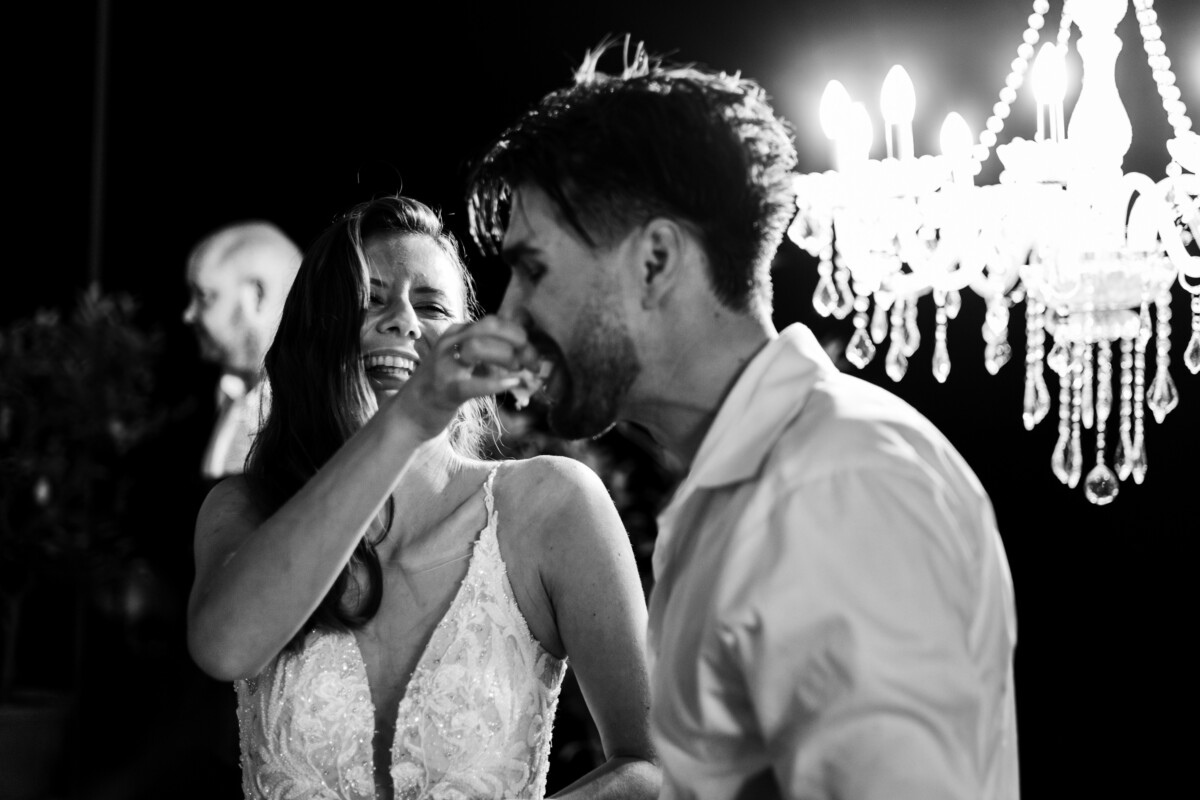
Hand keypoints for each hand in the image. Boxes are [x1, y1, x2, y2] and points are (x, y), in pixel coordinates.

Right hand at [389, 317, 529, 437]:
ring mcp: (444, 365)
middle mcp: (449, 343)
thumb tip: (527, 358)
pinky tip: (513, 384)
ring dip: (507, 358)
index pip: (494, 322)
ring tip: (519, 373)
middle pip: (489, 328)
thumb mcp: (466, 364)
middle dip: (517, 341)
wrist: (410, 414)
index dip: (518, 334)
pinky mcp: (445, 390)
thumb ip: (492, 357)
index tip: (533, 353)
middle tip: (532, 362)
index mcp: (457, 334)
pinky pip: (474, 383)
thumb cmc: (444, 388)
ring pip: (480, 348)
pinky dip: (497, 383)